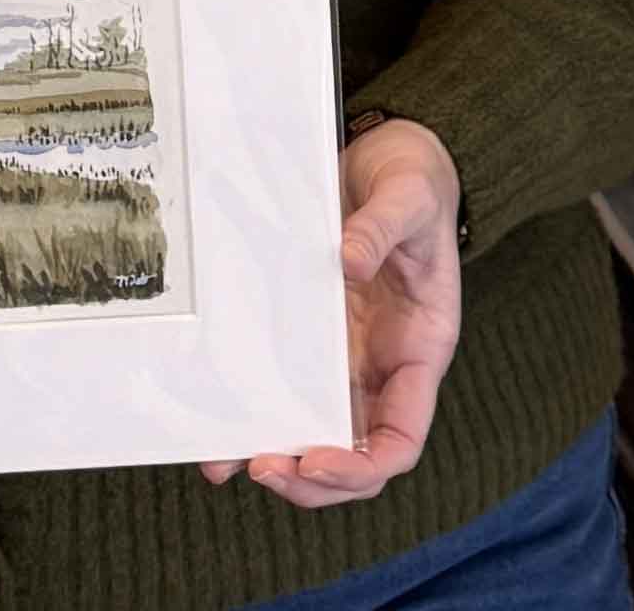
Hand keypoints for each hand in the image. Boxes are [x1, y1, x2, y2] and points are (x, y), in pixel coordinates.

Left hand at [201, 117, 462, 503]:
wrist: (389, 157)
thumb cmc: (412, 183)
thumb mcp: (408, 196)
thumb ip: (384, 227)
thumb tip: (351, 260)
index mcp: (418, 350)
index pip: (401, 437)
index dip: (364, 464)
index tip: (318, 459)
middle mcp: (381, 365)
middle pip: (352, 451)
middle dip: (311, 476)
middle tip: (260, 468)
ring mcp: (344, 352)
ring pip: (312, 428)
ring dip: (275, 454)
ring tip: (222, 462)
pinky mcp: (308, 331)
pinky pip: (282, 380)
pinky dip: (253, 405)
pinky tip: (215, 417)